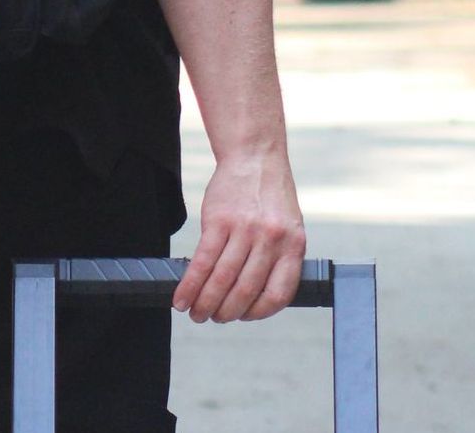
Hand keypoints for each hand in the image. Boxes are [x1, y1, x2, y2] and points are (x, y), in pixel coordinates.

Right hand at [174, 148, 305, 322]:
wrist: (255, 156)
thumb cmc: (270, 196)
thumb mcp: (288, 227)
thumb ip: (277, 258)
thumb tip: (254, 297)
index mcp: (293, 245)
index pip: (278, 294)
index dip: (258, 313)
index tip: (244, 316)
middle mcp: (271, 240)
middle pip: (245, 291)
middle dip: (226, 313)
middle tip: (213, 318)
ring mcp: (245, 230)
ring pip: (221, 280)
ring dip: (205, 304)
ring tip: (196, 314)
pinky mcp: (219, 221)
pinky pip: (202, 262)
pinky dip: (189, 286)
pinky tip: (181, 298)